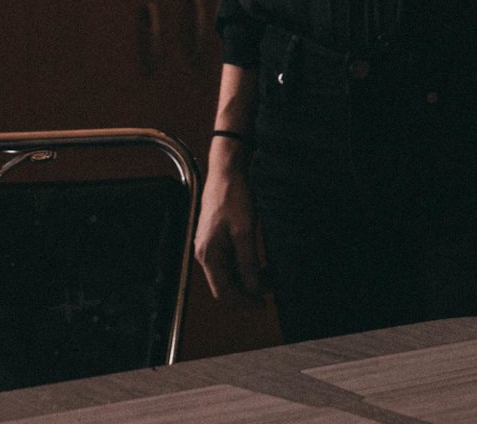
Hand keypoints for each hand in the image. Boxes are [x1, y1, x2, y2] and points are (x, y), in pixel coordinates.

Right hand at [193, 149, 264, 302]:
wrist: (227, 170)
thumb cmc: (232, 197)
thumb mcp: (245, 233)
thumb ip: (248, 264)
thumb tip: (254, 290)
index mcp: (208, 255)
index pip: (223, 293)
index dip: (243, 303)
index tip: (263, 305)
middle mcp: (205, 253)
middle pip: (225, 285)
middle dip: (248, 291)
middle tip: (271, 289)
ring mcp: (209, 245)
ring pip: (228, 273)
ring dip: (247, 278)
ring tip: (269, 276)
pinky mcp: (216, 238)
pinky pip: (229, 261)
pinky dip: (244, 266)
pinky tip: (259, 263)